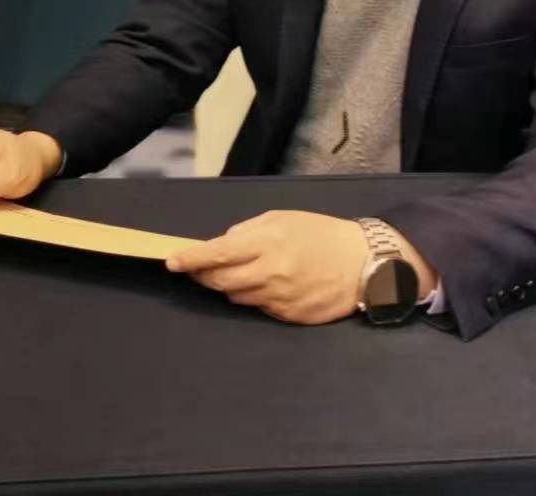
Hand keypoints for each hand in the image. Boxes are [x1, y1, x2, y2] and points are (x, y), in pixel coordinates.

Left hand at [166, 210, 373, 324]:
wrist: (363, 263)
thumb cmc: (322, 234)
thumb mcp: (284, 218)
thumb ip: (249, 230)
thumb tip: (222, 243)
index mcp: (267, 242)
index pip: (217, 254)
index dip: (191, 259)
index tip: (171, 261)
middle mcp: (270, 272)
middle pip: (220, 281)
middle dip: (203, 276)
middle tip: (198, 269)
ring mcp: (279, 298)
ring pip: (237, 297)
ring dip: (230, 286)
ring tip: (244, 272)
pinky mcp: (289, 316)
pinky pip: (259, 308)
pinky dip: (255, 297)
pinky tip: (269, 285)